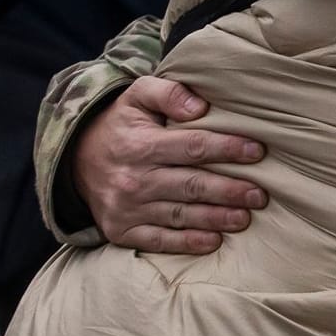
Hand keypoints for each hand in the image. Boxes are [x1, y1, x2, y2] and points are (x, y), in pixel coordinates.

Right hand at [72, 77, 267, 253]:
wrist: (75, 159)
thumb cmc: (122, 125)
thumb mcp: (138, 96)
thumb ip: (168, 92)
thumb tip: (200, 106)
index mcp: (140, 144)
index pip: (193, 147)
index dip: (228, 149)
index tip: (257, 152)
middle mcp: (133, 178)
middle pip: (191, 185)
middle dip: (229, 191)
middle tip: (259, 195)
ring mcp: (126, 208)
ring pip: (180, 215)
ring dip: (215, 218)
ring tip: (245, 218)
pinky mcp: (121, 231)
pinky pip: (158, 240)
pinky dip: (187, 243)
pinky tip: (214, 241)